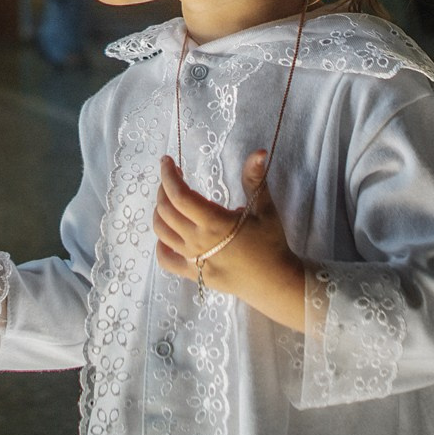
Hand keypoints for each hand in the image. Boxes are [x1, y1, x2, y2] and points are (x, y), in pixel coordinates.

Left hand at [154, 151, 305, 328]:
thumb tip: (259, 152)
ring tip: (168, 199)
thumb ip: (255, 179)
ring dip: (159, 212)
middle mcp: (197, 241)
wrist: (274, 282)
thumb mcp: (265, 208)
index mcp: (213, 223)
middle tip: (171, 176)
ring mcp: (193, 260)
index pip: (179, 196)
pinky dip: (160, 246)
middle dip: (163, 189)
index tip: (167, 161)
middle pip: (166, 211)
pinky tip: (166, 235)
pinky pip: (166, 261)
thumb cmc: (270, 244)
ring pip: (162, 233)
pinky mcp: (193, 275)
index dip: (168, 176)